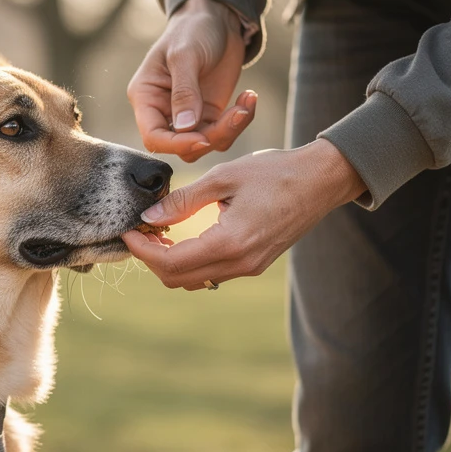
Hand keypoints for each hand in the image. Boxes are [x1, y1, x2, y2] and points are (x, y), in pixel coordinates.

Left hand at [122, 140, 366, 289]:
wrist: (323, 179)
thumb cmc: (275, 171)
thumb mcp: (223, 177)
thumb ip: (183, 201)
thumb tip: (148, 218)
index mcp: (230, 244)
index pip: (170, 263)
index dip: (141, 251)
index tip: (127, 230)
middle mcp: (240, 264)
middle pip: (178, 279)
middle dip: (151, 259)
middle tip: (138, 232)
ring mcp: (249, 268)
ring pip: (194, 280)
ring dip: (169, 262)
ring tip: (157, 233)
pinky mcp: (254, 264)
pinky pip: (211, 273)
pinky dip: (189, 261)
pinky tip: (182, 236)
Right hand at [128, 0, 255, 162]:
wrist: (216, 18)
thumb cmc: (192, 29)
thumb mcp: (185, 55)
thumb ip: (184, 91)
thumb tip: (186, 127)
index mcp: (147, 97)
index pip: (153, 136)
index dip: (176, 144)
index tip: (202, 138)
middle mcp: (164, 111)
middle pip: (181, 145)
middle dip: (211, 137)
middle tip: (236, 114)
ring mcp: (189, 115)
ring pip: (205, 143)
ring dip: (230, 129)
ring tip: (247, 101)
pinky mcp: (210, 113)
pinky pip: (223, 132)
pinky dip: (240, 121)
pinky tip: (249, 98)